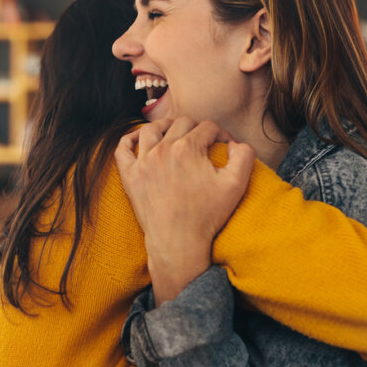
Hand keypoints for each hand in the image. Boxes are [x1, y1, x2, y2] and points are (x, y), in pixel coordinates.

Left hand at [115, 117, 255, 304]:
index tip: (225, 145)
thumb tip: (234, 143)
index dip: (221, 133)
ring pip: (150, 129)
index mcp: (188, 148)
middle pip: (181, 123)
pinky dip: (129, 139)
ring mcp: (143, 162)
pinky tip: (139, 139)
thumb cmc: (207, 216)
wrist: (178, 243)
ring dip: (165, 126)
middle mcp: (163, 150)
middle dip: (196, 128)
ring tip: (174, 133)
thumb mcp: (236, 185)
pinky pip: (122, 149)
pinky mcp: (130, 177)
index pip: (208, 127)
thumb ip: (244, 155)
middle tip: (204, 140)